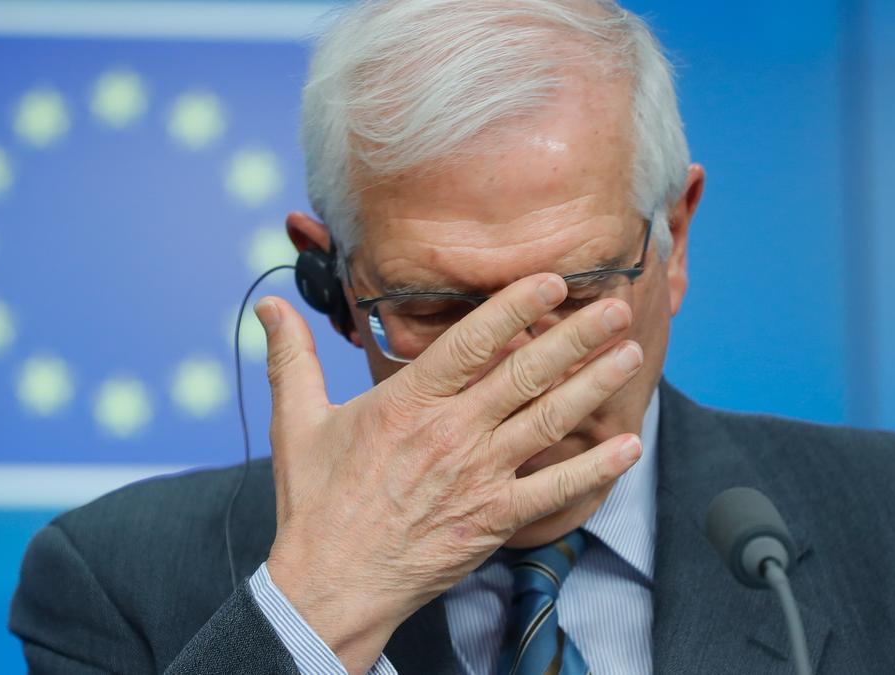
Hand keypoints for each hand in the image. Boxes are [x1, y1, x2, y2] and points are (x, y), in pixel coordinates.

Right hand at [255, 273, 643, 673]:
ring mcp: (478, 477)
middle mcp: (451, 434)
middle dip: (575, 337)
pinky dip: (595, 469)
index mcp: (407, 403)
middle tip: (614, 307)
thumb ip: (291, 358)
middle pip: (524, 374)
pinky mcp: (493, 519)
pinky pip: (554, 490)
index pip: (470, 342)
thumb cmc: (316, 503)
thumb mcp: (295, 422)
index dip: (515, 306)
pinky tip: (627, 446)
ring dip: (592, 385)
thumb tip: (268, 308)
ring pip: (547, 421)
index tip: (551, 281)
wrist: (332, 583)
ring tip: (627, 353)